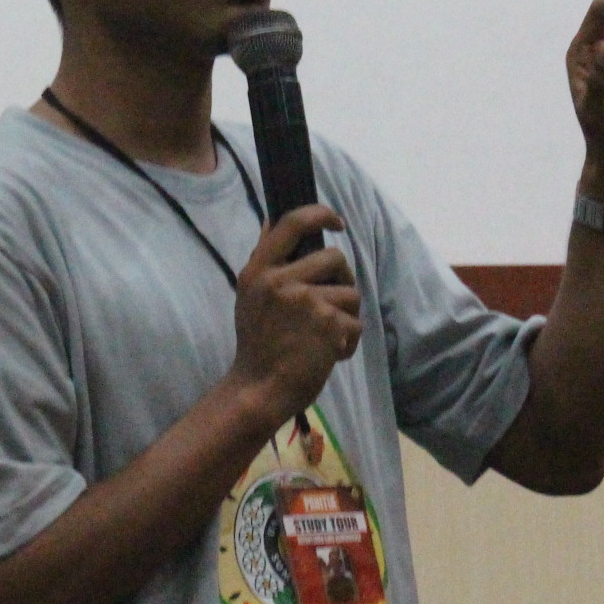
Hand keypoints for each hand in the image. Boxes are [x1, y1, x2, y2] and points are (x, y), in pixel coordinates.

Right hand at [226, 203, 362, 427]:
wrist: (259, 390)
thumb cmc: (257, 344)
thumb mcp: (249, 295)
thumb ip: (264, 260)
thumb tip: (272, 219)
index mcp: (259, 271)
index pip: (291, 223)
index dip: (320, 214)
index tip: (336, 222)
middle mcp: (280, 280)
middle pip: (334, 257)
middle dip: (342, 278)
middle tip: (334, 301)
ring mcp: (305, 301)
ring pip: (350, 293)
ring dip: (346, 316)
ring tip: (327, 336)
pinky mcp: (328, 324)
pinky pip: (355, 322)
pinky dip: (348, 341)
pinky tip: (330, 354)